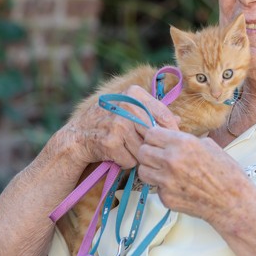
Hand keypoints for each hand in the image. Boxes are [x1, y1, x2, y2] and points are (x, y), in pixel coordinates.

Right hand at [62, 85, 179, 169]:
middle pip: (154, 134)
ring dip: (137, 155)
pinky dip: (125, 162)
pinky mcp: (111, 143)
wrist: (78, 136)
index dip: (171, 131)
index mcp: (134, 93)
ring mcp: (118, 124)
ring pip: (143, 149)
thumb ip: (152, 112)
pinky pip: (131, 161)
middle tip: (143, 148)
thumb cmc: (107, 122)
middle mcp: (127, 106)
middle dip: (151, 145)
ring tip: (125, 148)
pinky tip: (116, 154)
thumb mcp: (128, 109)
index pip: (163, 115)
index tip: (172, 141)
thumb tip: (178, 120)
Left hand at [136, 127, 248, 223]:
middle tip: (158, 155)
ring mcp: (167, 181)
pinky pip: (155, 188)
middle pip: (142, 151)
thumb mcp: (208, 145)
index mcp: (182, 143)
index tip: (159, 140)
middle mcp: (171, 160)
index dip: (155, 136)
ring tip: (164, 170)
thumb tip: (171, 136)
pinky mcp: (166, 198)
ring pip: (143, 170)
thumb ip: (185, 140)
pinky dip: (162, 186)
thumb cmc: (226, 172)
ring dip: (151, 169)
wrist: (232, 202)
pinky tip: (176, 186)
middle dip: (149, 151)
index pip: (151, 133)